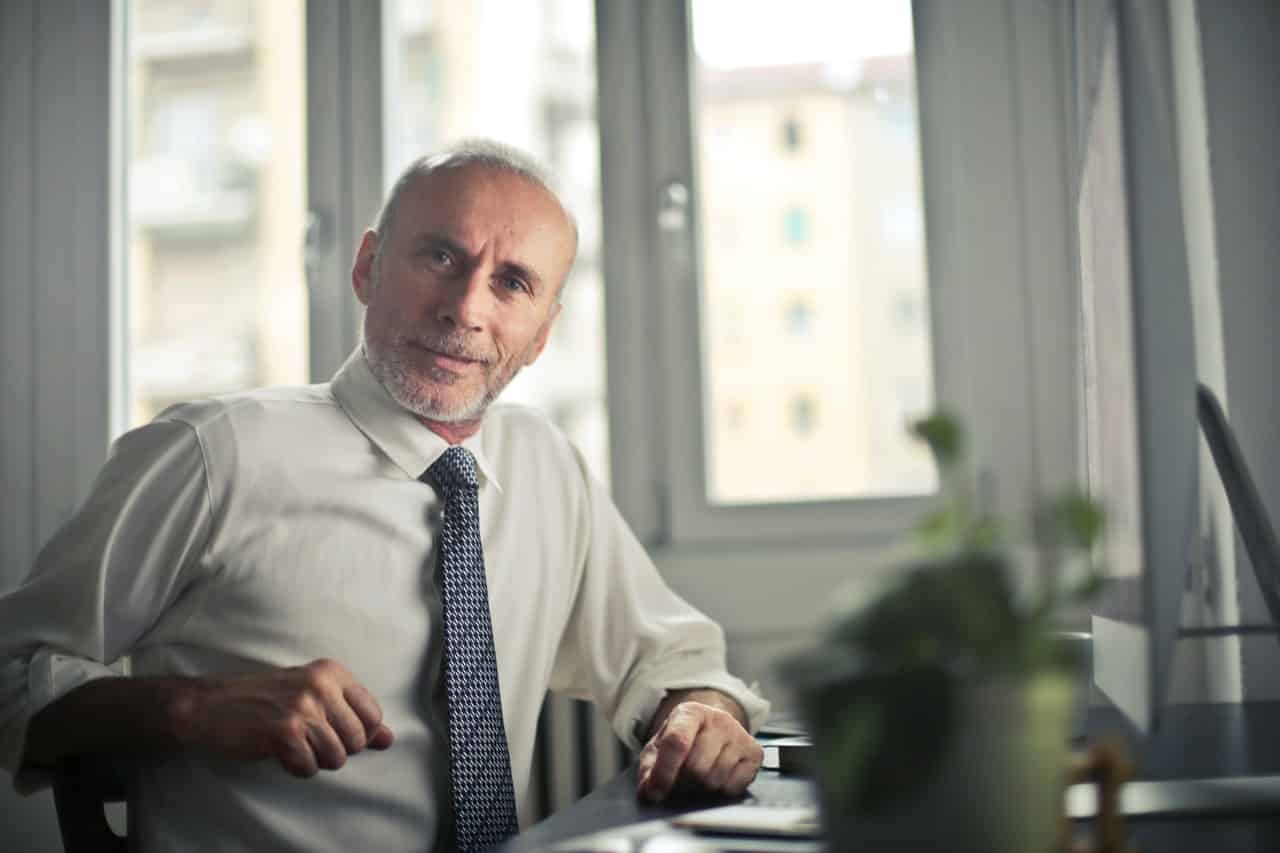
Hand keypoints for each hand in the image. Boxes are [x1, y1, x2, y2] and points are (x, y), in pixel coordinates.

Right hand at [175, 658, 393, 777]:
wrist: (211, 704)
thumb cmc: (264, 701)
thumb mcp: (313, 697)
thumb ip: (353, 716)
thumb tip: (389, 740)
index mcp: (332, 672)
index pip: (373, 715)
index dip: (358, 734)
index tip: (333, 732)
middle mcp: (322, 685)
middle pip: (357, 740)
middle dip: (335, 750)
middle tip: (307, 739)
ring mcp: (304, 707)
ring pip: (337, 758)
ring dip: (315, 760)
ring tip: (293, 744)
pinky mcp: (285, 731)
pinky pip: (310, 768)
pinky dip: (296, 768)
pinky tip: (280, 752)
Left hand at [636, 699, 762, 801]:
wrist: (713, 728)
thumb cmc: (684, 740)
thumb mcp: (659, 748)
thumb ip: (649, 769)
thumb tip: (648, 792)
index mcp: (690, 712)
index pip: (677, 742)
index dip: (664, 772)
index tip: (655, 792)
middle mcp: (719, 719)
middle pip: (696, 767)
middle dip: (684, 782)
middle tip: (681, 779)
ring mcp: (739, 734)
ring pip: (715, 779)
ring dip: (702, 788)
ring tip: (698, 777)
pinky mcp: (755, 752)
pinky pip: (734, 786)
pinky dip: (721, 791)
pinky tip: (717, 777)